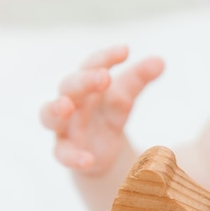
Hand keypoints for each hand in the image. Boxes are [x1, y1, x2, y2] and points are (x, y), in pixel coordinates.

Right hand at [40, 45, 163, 175]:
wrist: (101, 149)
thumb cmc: (108, 113)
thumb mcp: (125, 96)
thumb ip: (140, 78)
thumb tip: (160, 61)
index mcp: (85, 83)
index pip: (91, 64)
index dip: (106, 57)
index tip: (125, 51)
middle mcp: (70, 101)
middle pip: (69, 86)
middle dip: (85, 81)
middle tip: (105, 77)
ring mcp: (64, 127)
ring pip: (49, 116)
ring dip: (56, 109)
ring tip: (66, 106)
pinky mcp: (64, 151)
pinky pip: (62, 154)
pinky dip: (73, 157)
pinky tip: (88, 160)